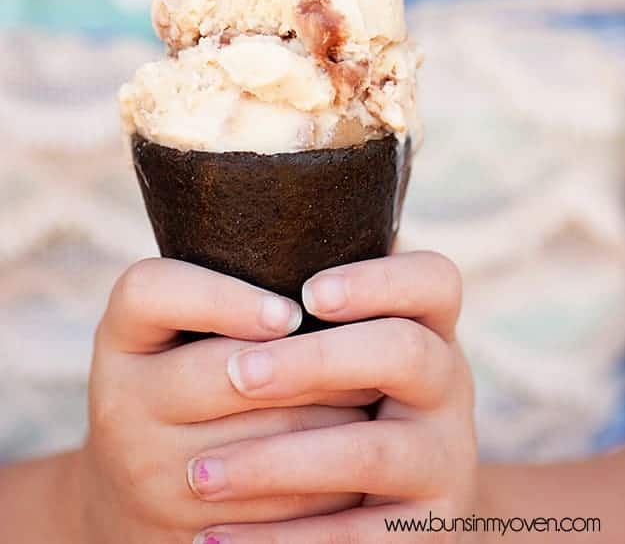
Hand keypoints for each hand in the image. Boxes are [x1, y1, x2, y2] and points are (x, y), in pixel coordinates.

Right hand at [75, 258, 376, 543]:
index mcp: (122, 335)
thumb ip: (240, 284)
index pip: (153, 290)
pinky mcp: (180, 531)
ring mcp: (147, 473)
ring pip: (266, 444)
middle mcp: (121, 401)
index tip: (290, 310)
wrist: (134, 494)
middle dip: (317, 362)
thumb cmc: (187, 379)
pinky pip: (274, 510)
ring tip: (381, 398)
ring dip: (337, 421)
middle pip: (227, 371)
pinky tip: (360, 461)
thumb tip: (353, 231)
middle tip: (378, 349)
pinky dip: (328, 485)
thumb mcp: (182, 330)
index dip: (224, 297)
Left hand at [190, 251, 476, 543]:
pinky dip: (284, 543)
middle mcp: (450, 384)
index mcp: (429, 326)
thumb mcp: (346, 346)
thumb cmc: (339, 398)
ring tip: (201, 473)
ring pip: (371, 452)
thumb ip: (310, 310)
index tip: (308, 293)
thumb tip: (235, 256)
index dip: (377, 280)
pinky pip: (357, 540)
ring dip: (278, 463)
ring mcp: (447, 460)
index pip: (434, 280)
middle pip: (404, 351)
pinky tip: (215, 541)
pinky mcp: (430, 531)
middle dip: (316, 360)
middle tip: (237, 375)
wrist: (391, 505)